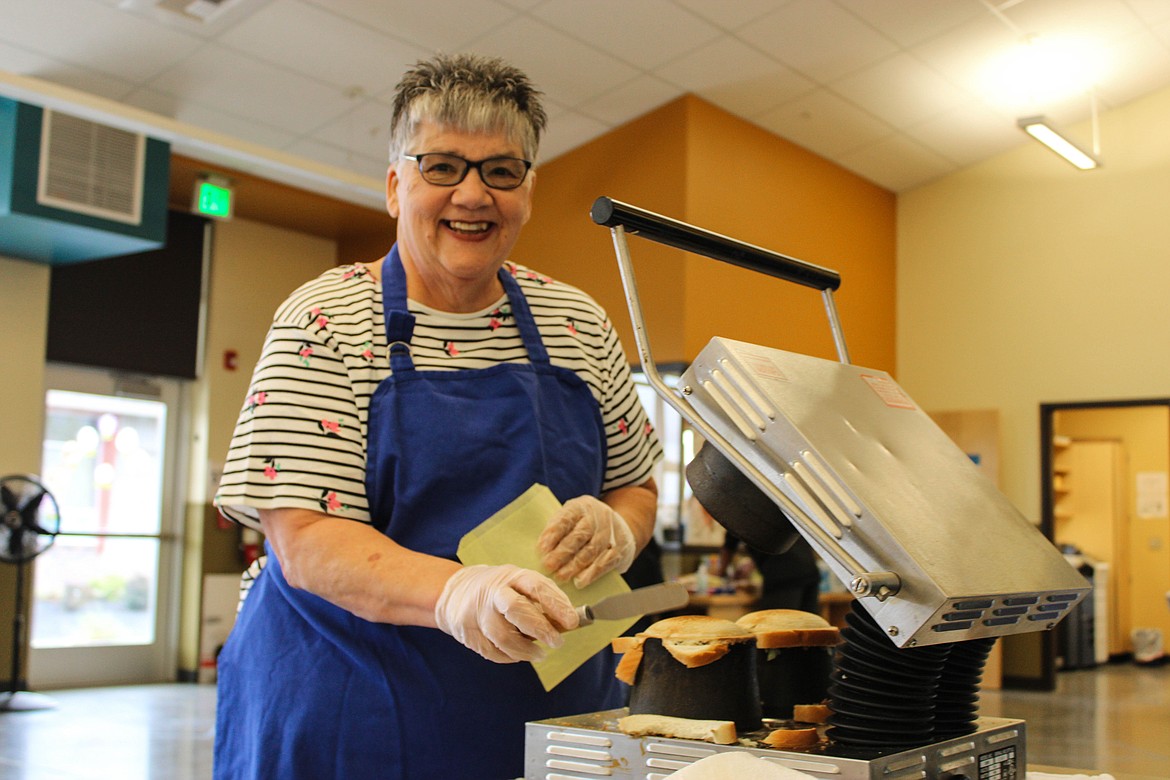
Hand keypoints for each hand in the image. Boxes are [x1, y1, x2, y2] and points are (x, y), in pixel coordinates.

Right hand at [434, 564, 578, 663]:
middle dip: (540, 628)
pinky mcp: (466, 631)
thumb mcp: (520, 585)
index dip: (555, 604)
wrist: (456, 591)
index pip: (536, 587)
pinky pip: (492, 651)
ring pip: (503, 636)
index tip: (572, 622)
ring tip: (540, 655)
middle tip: (557, 642)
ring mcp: (477, 612)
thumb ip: (542, 601)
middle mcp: (493, 592)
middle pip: (516, 608)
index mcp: (512, 576)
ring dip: (526, 651)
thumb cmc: (500, 590)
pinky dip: (509, 657)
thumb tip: (568, 623)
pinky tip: (518, 655)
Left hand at [537, 495, 635, 587]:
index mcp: (581, 506)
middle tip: (548, 565)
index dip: (554, 533)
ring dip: (574, 565)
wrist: (621, 526)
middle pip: (579, 535)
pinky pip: (605, 562)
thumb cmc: (586, 525)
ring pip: (591, 550)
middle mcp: (598, 517)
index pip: (566, 518)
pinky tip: (580, 581)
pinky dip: (592, 573)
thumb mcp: (572, 518)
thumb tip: (542, 551)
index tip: (542, 548)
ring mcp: (610, 532)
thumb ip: (558, 529)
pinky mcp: (620, 548)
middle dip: (562, 552)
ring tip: (560, 576)